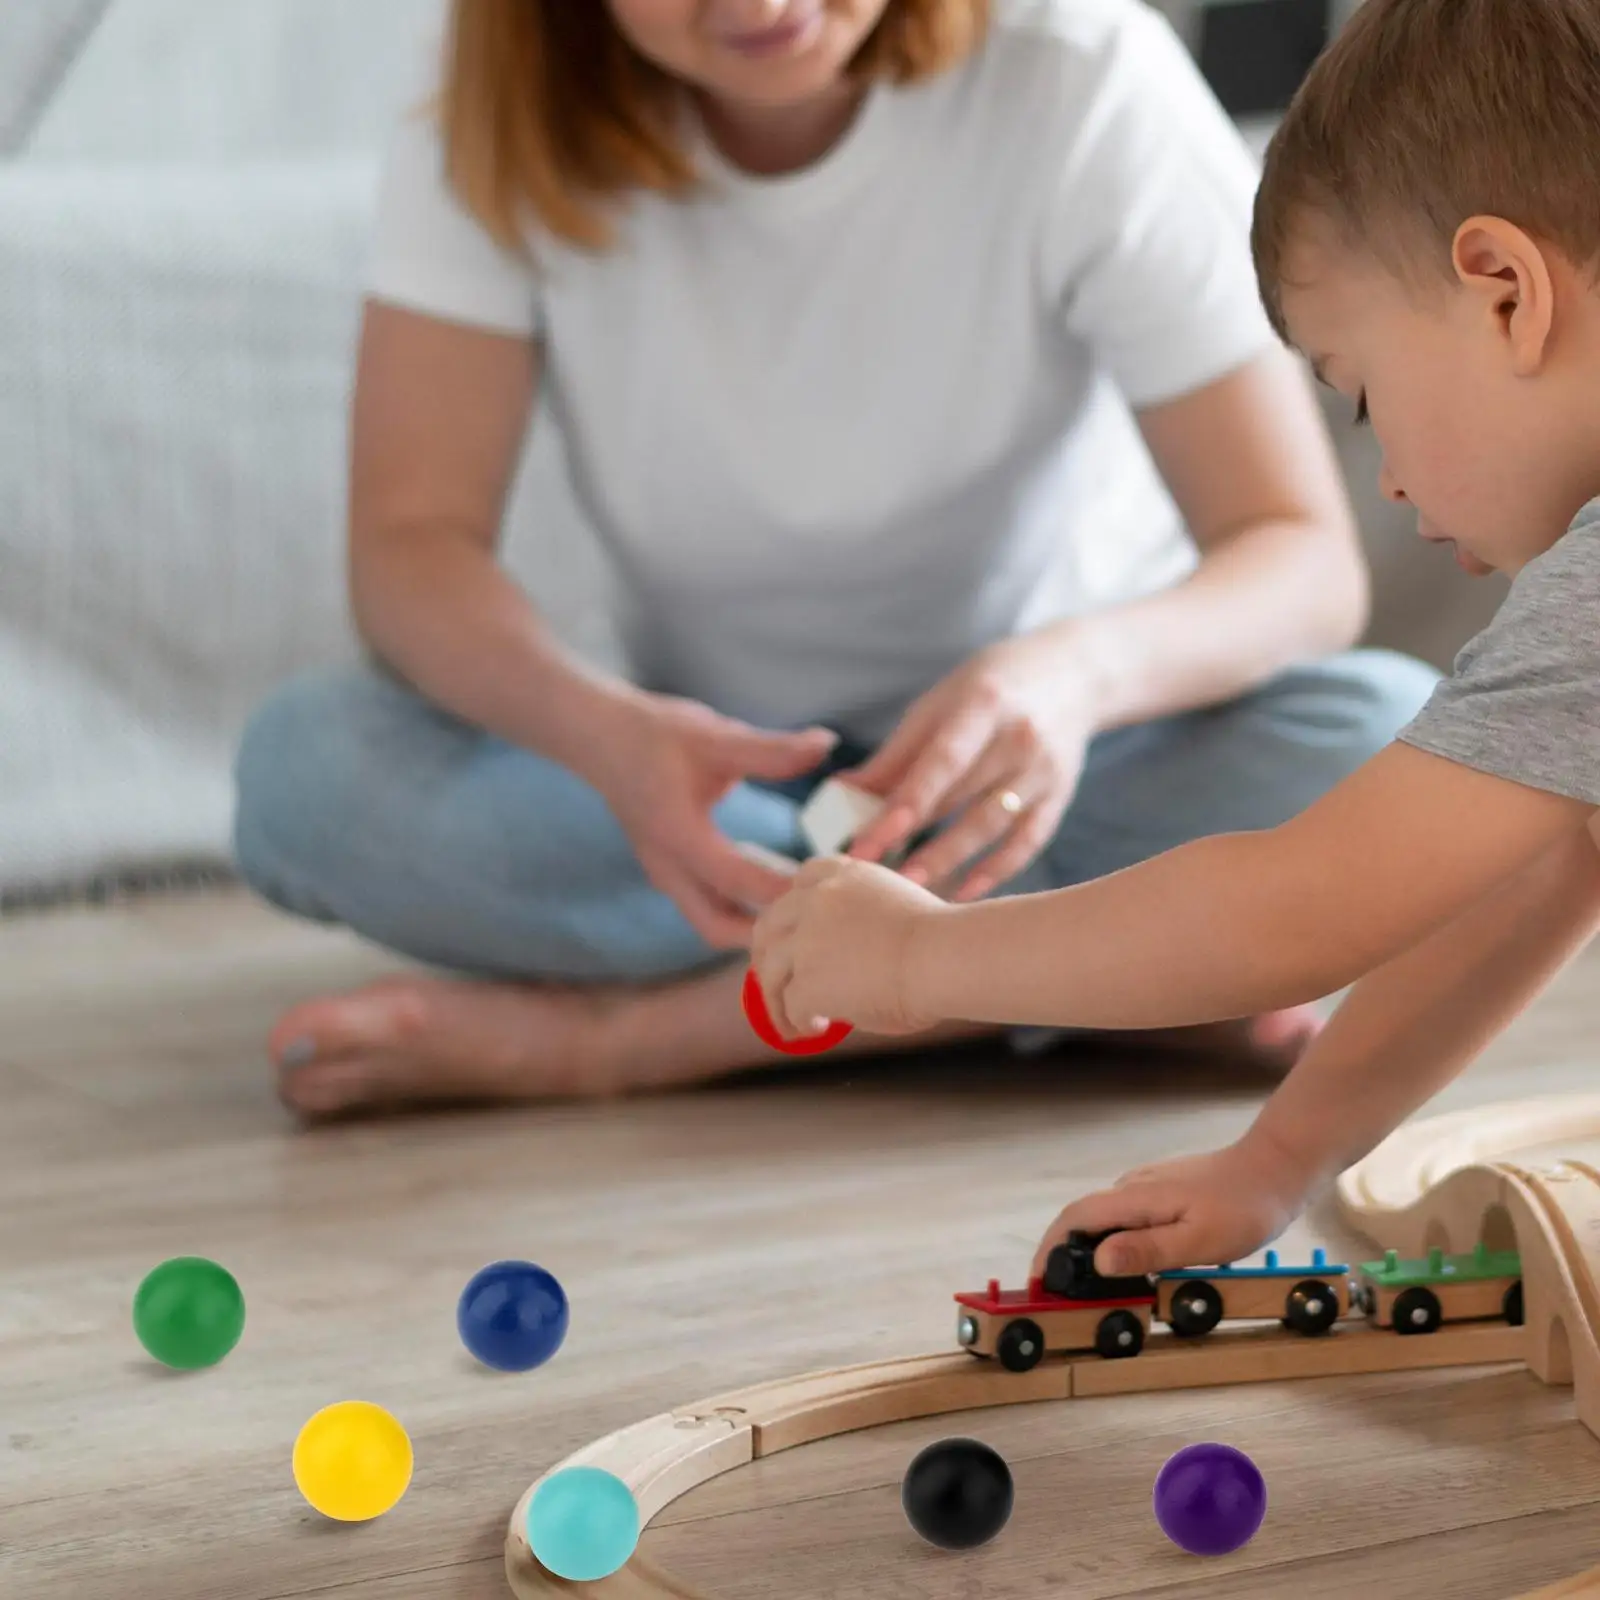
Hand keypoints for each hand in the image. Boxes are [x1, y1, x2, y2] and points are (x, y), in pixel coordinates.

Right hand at [588, 692, 836, 948]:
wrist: (599, 737)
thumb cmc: (654, 734)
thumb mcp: (715, 737)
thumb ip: (771, 750)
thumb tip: (825, 745)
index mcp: (679, 838)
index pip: (739, 882)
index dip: (785, 890)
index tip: (829, 886)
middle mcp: (668, 868)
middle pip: (720, 928)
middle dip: (768, 930)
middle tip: (816, 912)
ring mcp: (665, 874)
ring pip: (712, 922)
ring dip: (754, 924)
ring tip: (804, 905)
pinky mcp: (669, 871)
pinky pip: (708, 907)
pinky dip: (742, 909)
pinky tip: (777, 888)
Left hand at [751, 856, 947, 1036]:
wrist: (945, 958)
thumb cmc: (941, 942)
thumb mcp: (895, 909)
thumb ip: (862, 921)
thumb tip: (853, 958)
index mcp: (845, 875)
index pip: (804, 880)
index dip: (794, 909)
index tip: (795, 930)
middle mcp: (817, 900)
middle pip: (770, 925)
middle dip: (766, 955)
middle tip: (773, 982)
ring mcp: (806, 940)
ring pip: (770, 971)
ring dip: (774, 998)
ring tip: (788, 1021)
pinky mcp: (807, 981)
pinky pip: (790, 1006)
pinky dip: (795, 1021)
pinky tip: (816, 1030)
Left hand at [843, 635, 1095, 900]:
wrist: (1073, 674)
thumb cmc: (991, 687)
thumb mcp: (941, 703)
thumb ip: (897, 753)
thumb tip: (844, 791)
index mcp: (983, 705)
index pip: (939, 764)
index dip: (902, 806)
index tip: (866, 842)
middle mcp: (1019, 738)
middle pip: (961, 798)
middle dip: (913, 839)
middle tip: (870, 876)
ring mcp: (1044, 770)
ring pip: (991, 826)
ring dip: (948, 861)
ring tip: (908, 892)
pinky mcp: (1060, 795)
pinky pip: (1027, 841)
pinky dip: (996, 870)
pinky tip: (963, 893)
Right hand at [1028, 1135, 1312, 1280]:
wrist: (1276, 1168)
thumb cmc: (1244, 1208)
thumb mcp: (1200, 1240)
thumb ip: (1148, 1250)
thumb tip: (1097, 1260)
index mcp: (1136, 1198)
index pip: (1074, 1219)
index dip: (1049, 1249)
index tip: (1038, 1282)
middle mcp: (1133, 1187)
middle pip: (1083, 1219)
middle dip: (1063, 1254)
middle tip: (1062, 1296)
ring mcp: (1147, 1186)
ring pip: (1105, 1219)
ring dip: (1090, 1250)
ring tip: (1092, 1289)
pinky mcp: (1162, 1191)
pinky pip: (1126, 1218)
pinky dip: (1115, 1242)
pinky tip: (1132, 1265)